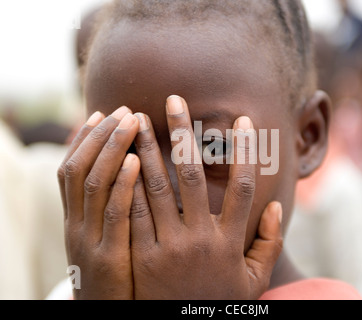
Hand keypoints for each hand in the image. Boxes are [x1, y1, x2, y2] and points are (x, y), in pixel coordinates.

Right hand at [58, 107, 140, 299]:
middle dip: (102, 136)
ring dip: (114, 148)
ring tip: (134, 120)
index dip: (84, 140)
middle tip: (124, 109)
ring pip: (95, 184)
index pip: (71, 171)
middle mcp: (75, 226)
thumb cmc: (109, 277)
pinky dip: (124, 185)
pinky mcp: (109, 259)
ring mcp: (89, 241)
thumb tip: (126, 177)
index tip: (102, 113)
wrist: (101, 318)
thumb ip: (108, 211)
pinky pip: (115, 215)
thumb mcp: (100, 241)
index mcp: (73, 221)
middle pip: (80, 168)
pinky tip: (138, 161)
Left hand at [130, 95, 282, 299]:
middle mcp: (200, 237)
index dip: (245, 151)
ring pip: (156, 187)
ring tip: (137, 120)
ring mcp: (168, 246)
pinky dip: (127, 183)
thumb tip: (277, 206)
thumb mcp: (253, 279)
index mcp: (230, 240)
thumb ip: (270, 244)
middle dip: (183, 134)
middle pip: (191, 175)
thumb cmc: (220, 303)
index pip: (243, 186)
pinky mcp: (141, 255)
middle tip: (173, 101)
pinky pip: (133, 212)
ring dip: (146, 150)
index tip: (244, 120)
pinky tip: (120, 158)